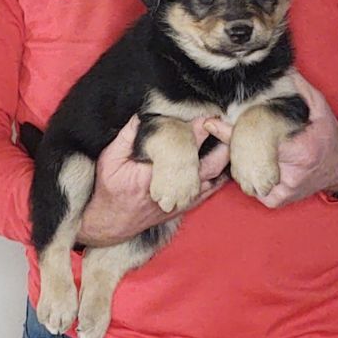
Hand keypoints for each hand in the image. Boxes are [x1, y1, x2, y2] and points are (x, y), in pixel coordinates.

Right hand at [78, 115, 229, 246]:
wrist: (112, 223)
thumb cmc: (109, 190)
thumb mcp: (109, 160)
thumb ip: (126, 136)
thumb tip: (141, 115)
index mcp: (155, 172)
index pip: (185, 145)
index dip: (198, 127)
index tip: (207, 114)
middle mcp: (174, 187)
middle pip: (208, 160)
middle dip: (219, 139)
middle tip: (224, 122)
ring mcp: (183, 197)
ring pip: (213, 175)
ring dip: (223, 155)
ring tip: (229, 136)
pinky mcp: (186, 204)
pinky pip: (211, 189)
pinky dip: (221, 175)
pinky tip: (225, 160)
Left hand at [204, 73, 337, 208]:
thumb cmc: (327, 135)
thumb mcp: (319, 107)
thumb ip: (299, 88)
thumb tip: (280, 69)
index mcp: (301, 151)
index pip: (259, 142)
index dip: (233, 132)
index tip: (211, 123)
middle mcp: (292, 174)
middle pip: (248, 160)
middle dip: (231, 144)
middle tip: (216, 129)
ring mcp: (284, 190)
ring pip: (245, 176)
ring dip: (238, 162)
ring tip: (238, 146)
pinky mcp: (278, 200)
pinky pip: (252, 189)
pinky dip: (247, 177)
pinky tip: (252, 164)